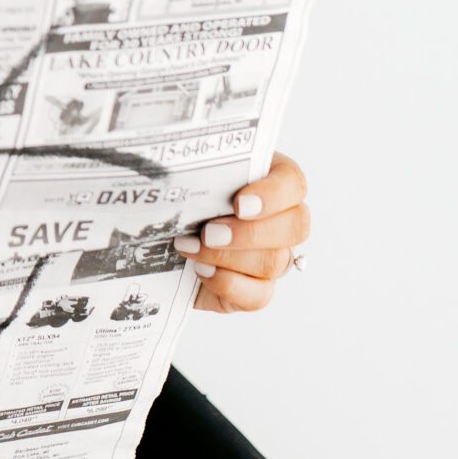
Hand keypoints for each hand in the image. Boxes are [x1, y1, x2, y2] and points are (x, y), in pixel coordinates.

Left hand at [176, 153, 309, 312]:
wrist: (163, 240)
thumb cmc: (183, 199)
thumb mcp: (189, 175)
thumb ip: (200, 166)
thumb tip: (181, 162)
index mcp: (269, 181)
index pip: (292, 183)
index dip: (272, 194)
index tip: (240, 203)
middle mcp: (279, 220)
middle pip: (295, 226)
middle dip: (250, 232)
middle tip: (210, 232)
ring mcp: (271, 257)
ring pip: (274, 262)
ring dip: (228, 257)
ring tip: (189, 248)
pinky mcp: (255, 289)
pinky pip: (259, 296)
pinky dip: (228, 284)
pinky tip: (201, 270)